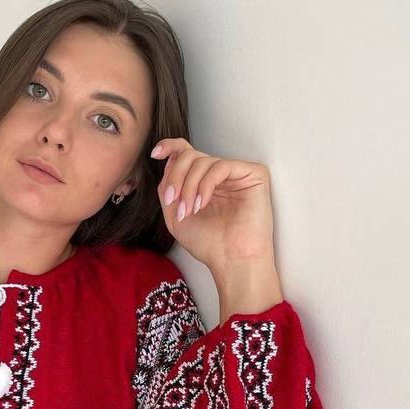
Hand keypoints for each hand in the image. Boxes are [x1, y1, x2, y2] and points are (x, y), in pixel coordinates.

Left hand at [149, 137, 277, 273]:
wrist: (231, 261)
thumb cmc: (208, 243)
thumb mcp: (174, 214)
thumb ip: (168, 186)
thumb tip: (170, 159)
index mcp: (203, 181)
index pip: (187, 153)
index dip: (170, 147)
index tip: (155, 154)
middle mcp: (220, 175)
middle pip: (190, 156)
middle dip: (176, 177)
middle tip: (172, 201)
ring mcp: (236, 174)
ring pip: (203, 161)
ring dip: (188, 186)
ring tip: (189, 210)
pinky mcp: (254, 175)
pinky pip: (221, 166)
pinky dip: (206, 184)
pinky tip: (202, 204)